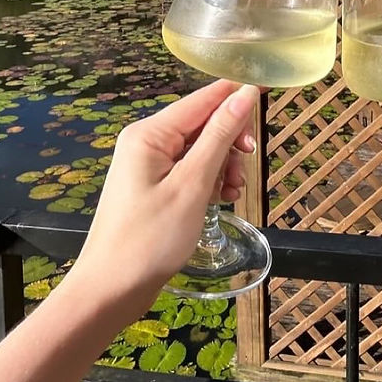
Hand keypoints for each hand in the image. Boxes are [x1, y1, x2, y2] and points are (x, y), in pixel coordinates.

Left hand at [69, 81, 259, 321]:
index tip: (270, 92)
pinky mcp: (152, 187)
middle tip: (244, 168)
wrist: (111, 288)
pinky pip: (189, 171)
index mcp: (150, 133)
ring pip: (199, 150)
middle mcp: (145, 142)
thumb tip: (245, 95)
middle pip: (202, 124)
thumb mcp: (192, 185)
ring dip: (222, 166)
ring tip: (231, 193)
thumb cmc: (150, 238)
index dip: (237, 95)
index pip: (203, 98)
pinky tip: (220, 200)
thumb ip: (219, 137)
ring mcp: (147, 166)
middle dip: (230, 142)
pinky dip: (208, 182)